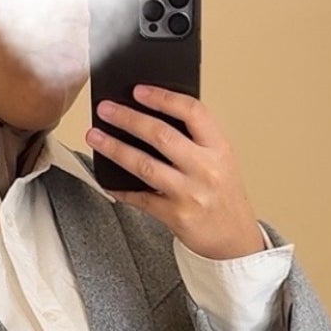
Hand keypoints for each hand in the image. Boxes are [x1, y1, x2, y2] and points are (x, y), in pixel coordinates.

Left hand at [85, 87, 265, 260]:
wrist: (235, 240)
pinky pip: (141, 198)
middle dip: (128, 118)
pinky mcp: (176, 216)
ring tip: (95, 136)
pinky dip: (121, 188)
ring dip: (115, 148)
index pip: (193, 112)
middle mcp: (206, 169)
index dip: (163, 98)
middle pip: (161, 135)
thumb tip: (152, 115)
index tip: (139, 90)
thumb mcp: (220, 161)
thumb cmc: (224, 196)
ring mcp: (190, 194)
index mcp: (219, 148)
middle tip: (106, 109)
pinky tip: (107, 178)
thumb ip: (196, 139)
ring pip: (145, 165)